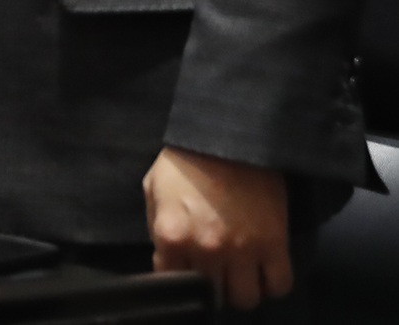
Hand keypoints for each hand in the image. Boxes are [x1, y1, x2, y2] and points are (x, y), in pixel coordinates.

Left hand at [145, 146, 290, 310]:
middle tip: (214, 271)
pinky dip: (272, 284)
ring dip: (241, 289)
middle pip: (211, 297)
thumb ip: (156, 226)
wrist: (228, 134)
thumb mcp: (154, 188)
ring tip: (239, 273)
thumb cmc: (186, 159)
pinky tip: (263, 270)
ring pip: (245, 298)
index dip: (177, 278)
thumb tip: (166, 256)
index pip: (170, 283)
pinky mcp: (275, 244)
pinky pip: (279, 284)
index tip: (184, 271)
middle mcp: (206, 250)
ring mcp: (242, 250)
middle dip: (211, 287)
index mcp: (172, 235)